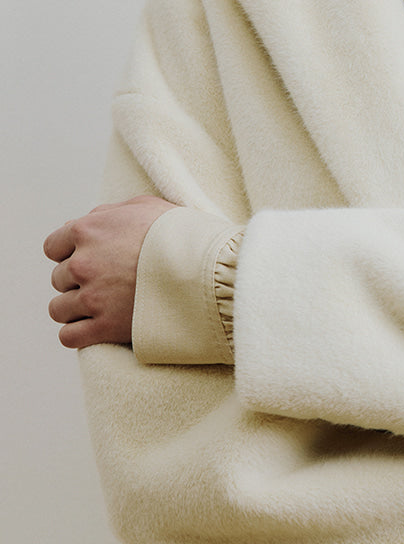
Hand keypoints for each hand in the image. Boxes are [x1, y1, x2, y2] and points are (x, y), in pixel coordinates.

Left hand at [44, 196, 176, 348]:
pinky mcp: (105, 327)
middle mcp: (84, 263)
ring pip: (59, 308)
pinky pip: (69, 336)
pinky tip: (95, 327)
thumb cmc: (181, 234)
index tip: (91, 259)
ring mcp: (93, 297)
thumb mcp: (146, 207)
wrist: (209, 269)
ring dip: (76, 308)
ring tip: (102, 306)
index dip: (71, 252)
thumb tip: (85, 222)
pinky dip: (78, 333)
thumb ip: (108, 213)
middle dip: (79, 280)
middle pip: (59, 278)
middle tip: (108, 282)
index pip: (53, 246)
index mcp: (88, 230)